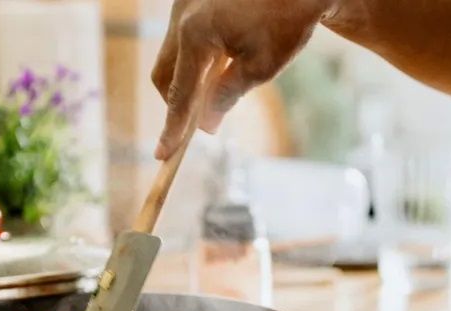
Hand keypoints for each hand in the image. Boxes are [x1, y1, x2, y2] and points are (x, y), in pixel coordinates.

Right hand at [151, 0, 327, 158]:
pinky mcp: (188, 1)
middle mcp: (180, 16)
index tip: (163, 155)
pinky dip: (195, 58)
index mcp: (196, 34)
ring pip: (171, 56)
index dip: (173, 128)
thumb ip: (226, 96)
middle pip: (163, 75)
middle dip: (177, 102)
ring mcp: (181, 5)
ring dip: (189, 78)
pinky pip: (181, 39)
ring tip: (223, 81)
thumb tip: (205, 126)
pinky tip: (225, 56)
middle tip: (197, 122)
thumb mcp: (261, 67)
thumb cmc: (286, 19)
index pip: (180, 94)